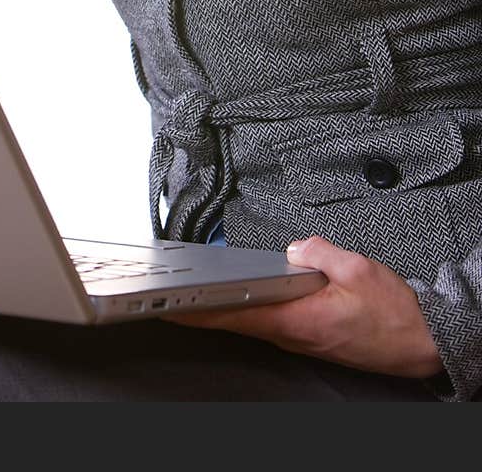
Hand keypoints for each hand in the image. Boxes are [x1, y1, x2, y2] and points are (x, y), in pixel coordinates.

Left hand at [160, 235, 443, 379]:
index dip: (201, 311)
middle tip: (170, 293)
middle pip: (237, 319)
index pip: (237, 315)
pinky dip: (249, 308)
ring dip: (224, 307)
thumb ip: (318, 252)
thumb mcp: (357, 269)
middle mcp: (293, 334)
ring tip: (195, 288)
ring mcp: (299, 339)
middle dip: (202, 307)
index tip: (173, 305)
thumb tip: (294, 246)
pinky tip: (240, 294)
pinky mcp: (308, 337)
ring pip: (252, 320)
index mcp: (299, 319)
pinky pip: (270, 320)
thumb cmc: (393, 314)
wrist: (419, 343)